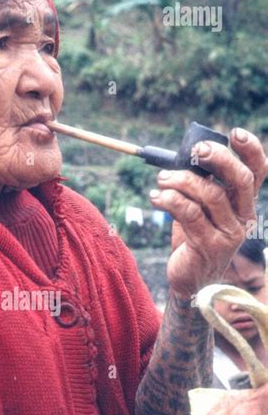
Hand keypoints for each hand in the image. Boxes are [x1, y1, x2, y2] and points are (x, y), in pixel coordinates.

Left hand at [149, 128, 267, 299]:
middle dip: (218, 158)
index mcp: (244, 205)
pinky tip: (156, 197)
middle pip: (239, 180)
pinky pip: (190, 213)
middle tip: (195, 151)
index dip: (251, 150)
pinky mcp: (209, 246)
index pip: (258, 172)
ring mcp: (229, 234)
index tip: (234, 133)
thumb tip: (186, 156)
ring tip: (162, 180)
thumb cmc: (193, 238)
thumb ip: (200, 185)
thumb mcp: (201, 209)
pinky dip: (170, 200)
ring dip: (182, 181)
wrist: (189, 280)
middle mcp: (243, 218)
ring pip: (210, 195)